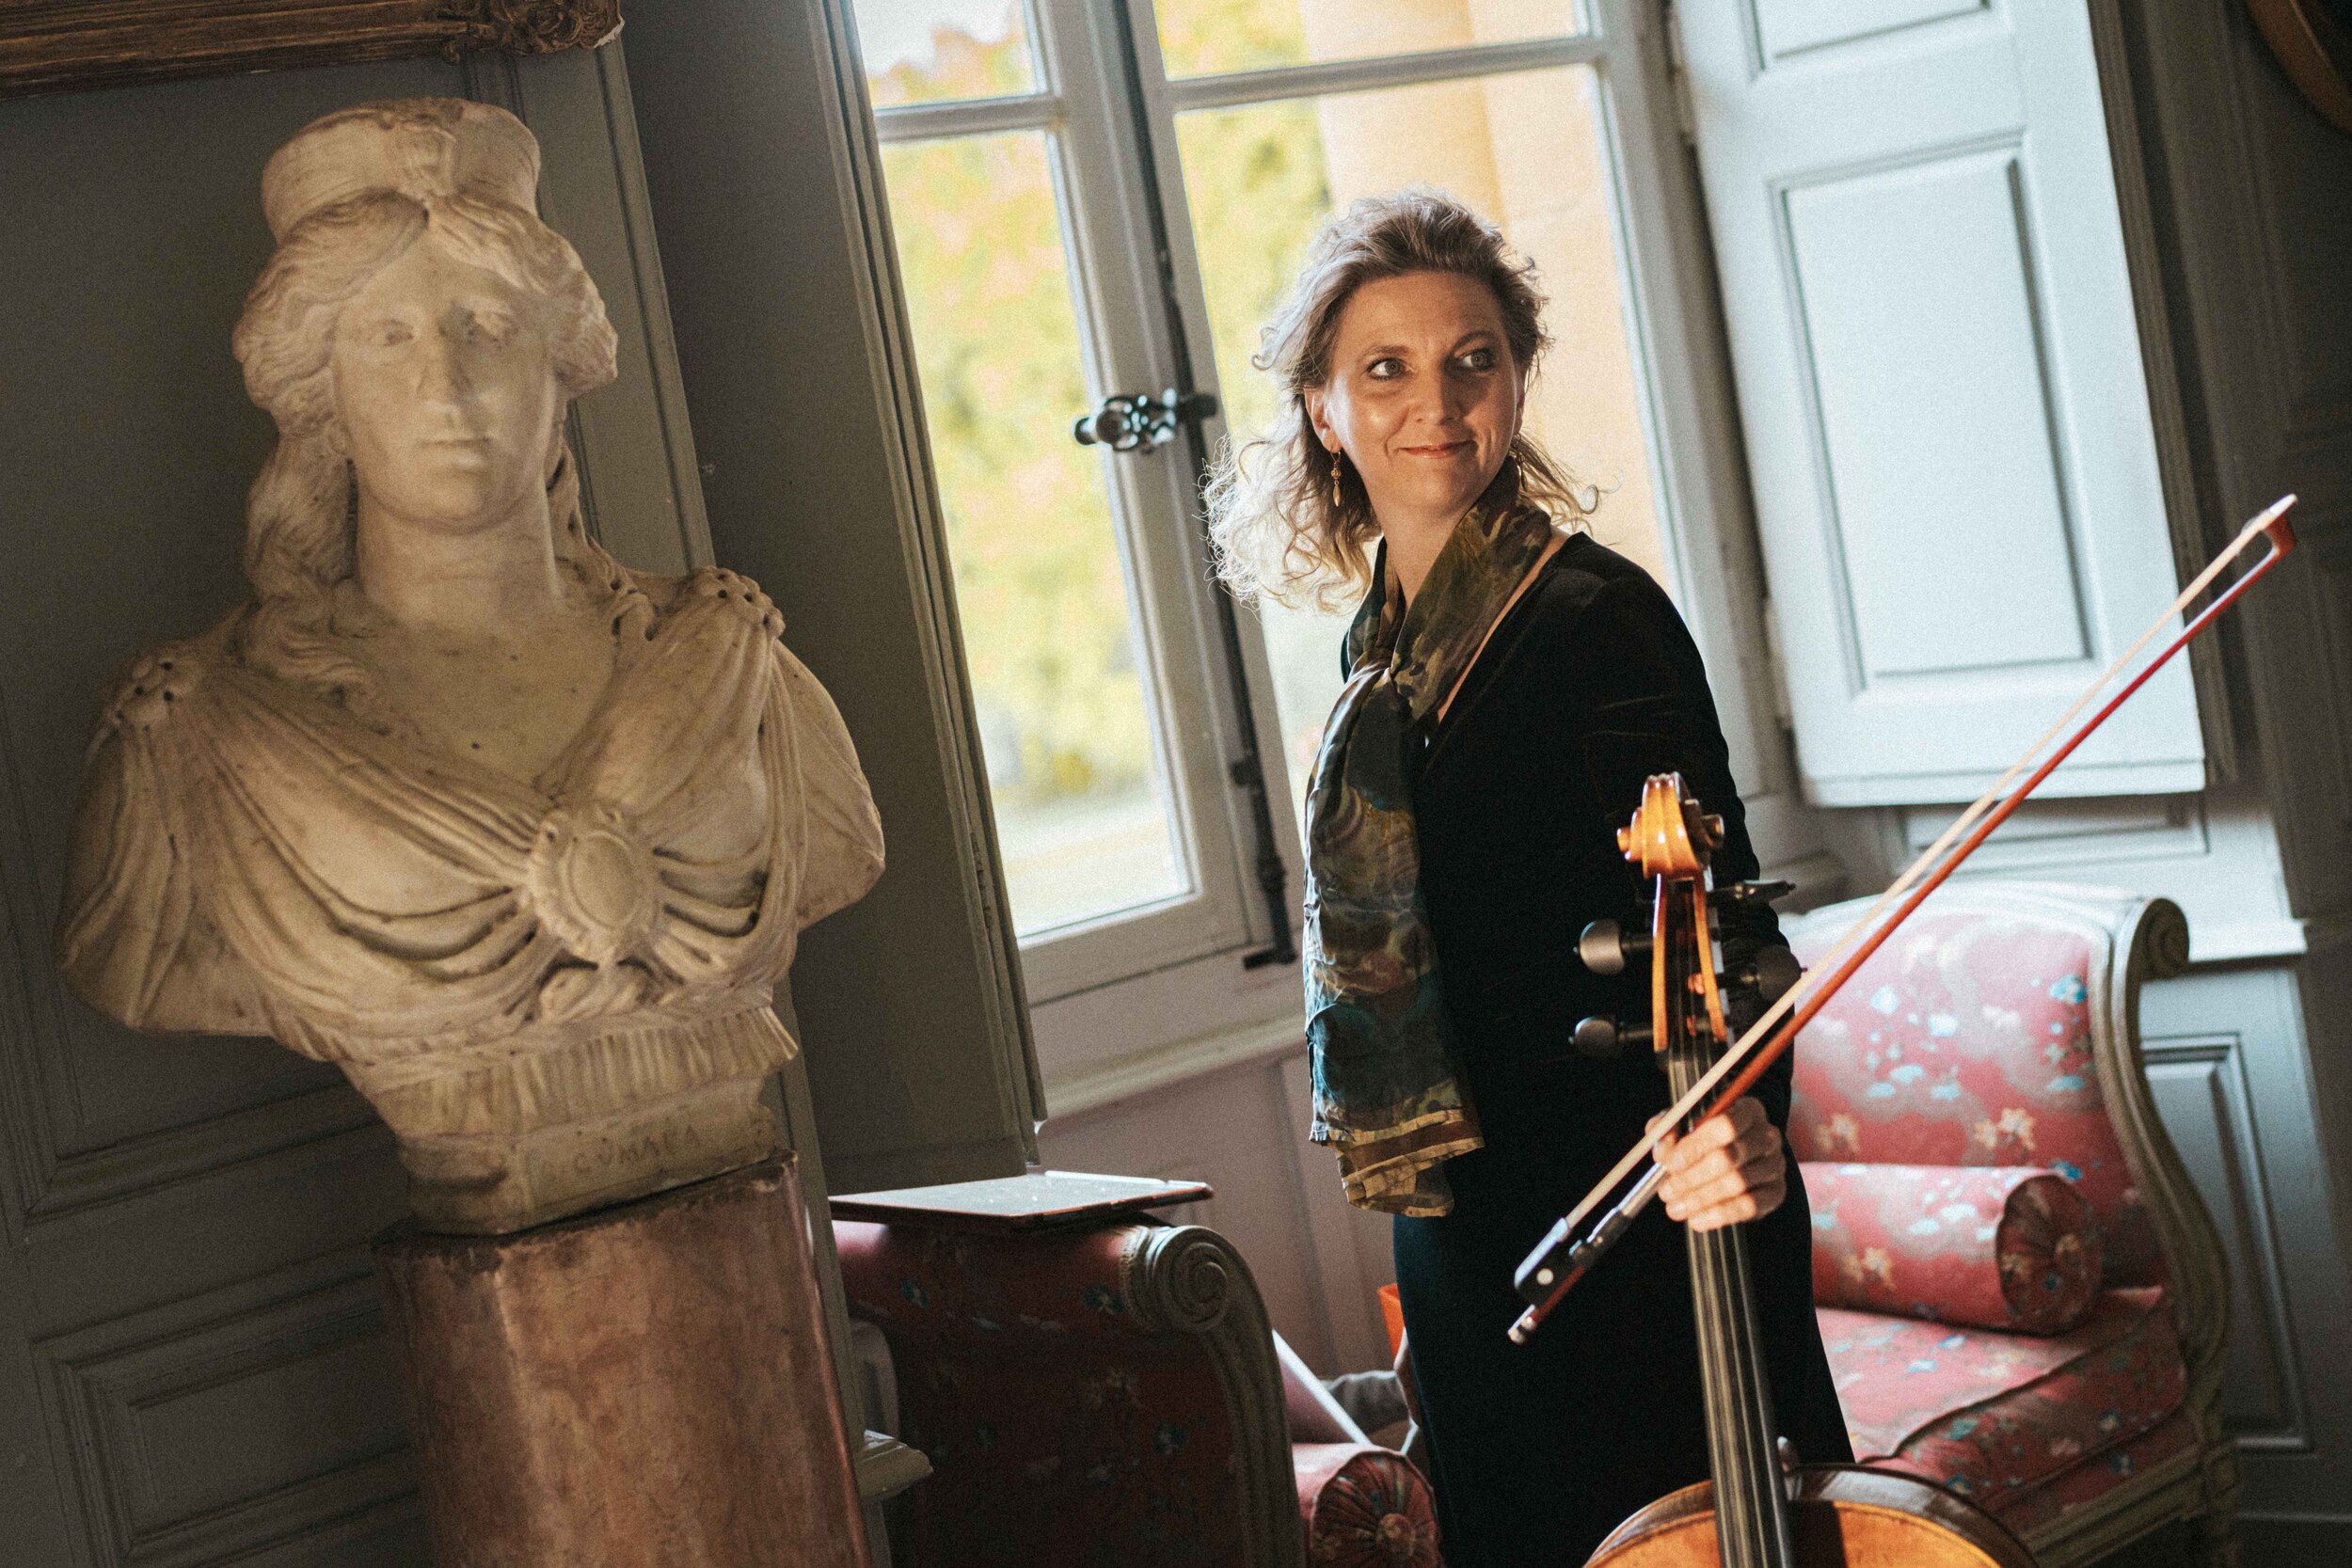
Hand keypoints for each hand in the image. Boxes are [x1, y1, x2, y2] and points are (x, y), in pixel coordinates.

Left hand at [1652, 1096, 1786, 1230]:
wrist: (1732, 1156)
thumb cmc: (1703, 1135)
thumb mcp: (1682, 1124)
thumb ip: (1667, 1130)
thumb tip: (1663, 1151)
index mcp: (1748, 1109)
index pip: (1725, 1125)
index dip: (1696, 1146)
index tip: (1670, 1163)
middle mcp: (1768, 1135)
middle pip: (1731, 1157)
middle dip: (1692, 1177)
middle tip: (1666, 1191)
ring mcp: (1775, 1164)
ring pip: (1738, 1184)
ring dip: (1701, 1199)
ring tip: (1675, 1207)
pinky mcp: (1776, 1192)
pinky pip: (1750, 1207)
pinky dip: (1719, 1215)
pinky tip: (1697, 1219)